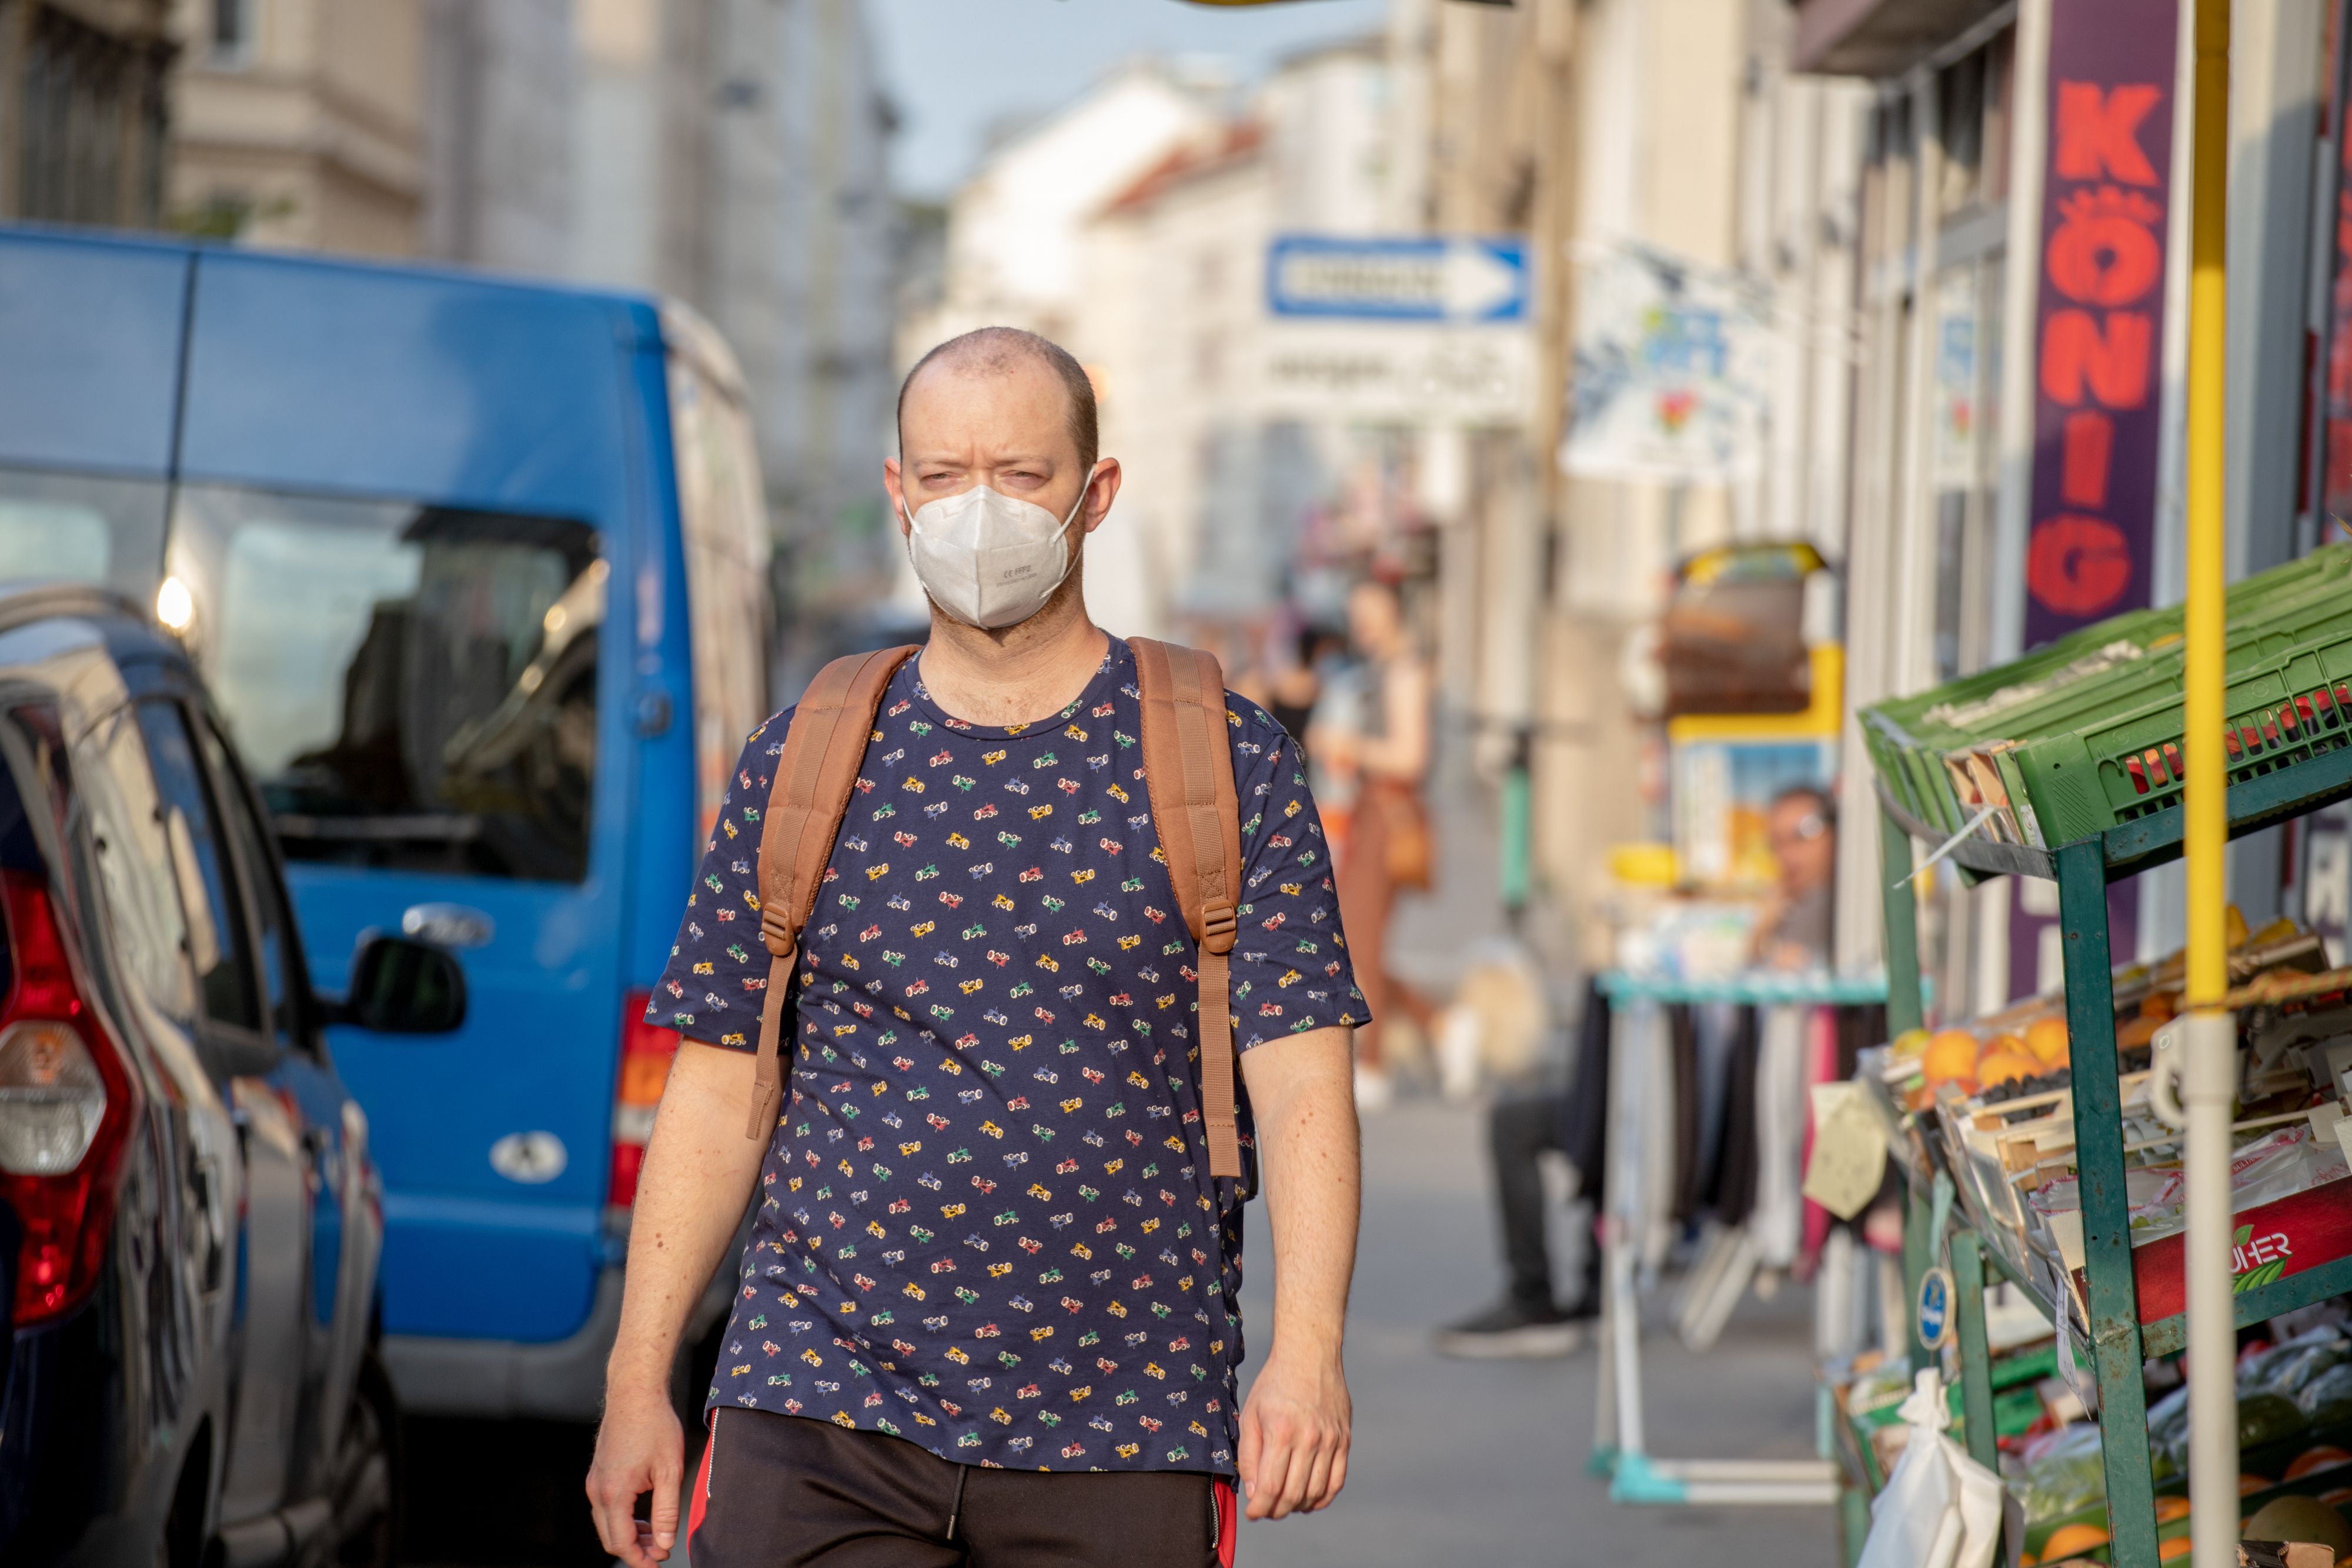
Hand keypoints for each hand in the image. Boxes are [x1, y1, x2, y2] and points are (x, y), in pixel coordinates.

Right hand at [586, 1379, 685, 1565]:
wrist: (634, 1392)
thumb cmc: (654, 1425)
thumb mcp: (670, 1470)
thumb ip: (666, 1512)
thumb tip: (663, 1543)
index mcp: (614, 1492)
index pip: (621, 1542)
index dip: (640, 1559)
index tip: (656, 1564)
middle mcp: (598, 1490)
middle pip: (610, 1538)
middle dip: (635, 1550)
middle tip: (660, 1551)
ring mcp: (595, 1482)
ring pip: (607, 1524)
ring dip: (630, 1535)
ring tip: (656, 1536)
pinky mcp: (598, 1474)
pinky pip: (607, 1508)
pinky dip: (624, 1519)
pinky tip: (644, 1517)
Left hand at [1237, 1350, 1349, 1519]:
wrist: (1310, 1354)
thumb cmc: (1274, 1383)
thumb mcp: (1250, 1414)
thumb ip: (1249, 1455)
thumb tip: (1255, 1493)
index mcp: (1281, 1432)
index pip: (1271, 1487)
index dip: (1260, 1508)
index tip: (1252, 1514)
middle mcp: (1309, 1438)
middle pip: (1293, 1494)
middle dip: (1276, 1511)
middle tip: (1266, 1511)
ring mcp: (1331, 1440)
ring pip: (1316, 1492)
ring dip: (1298, 1507)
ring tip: (1285, 1504)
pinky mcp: (1344, 1439)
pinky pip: (1337, 1481)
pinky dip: (1322, 1498)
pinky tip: (1308, 1500)